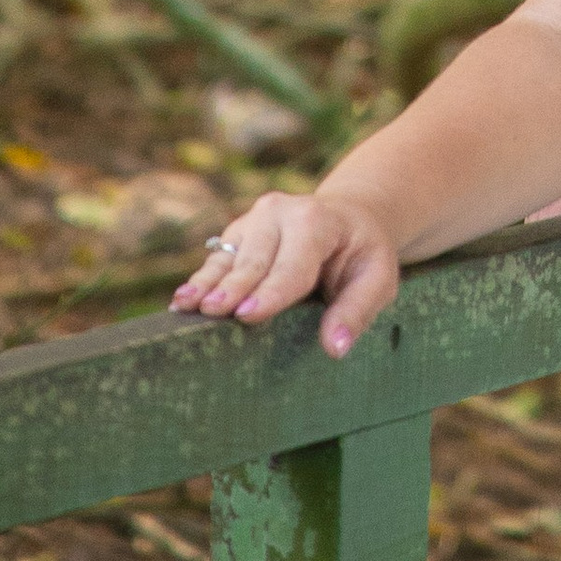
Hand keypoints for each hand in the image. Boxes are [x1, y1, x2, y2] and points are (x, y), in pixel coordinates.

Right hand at [171, 191, 398, 353]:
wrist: (348, 219)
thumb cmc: (362, 255)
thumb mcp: (377, 279)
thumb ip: (357, 311)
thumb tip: (336, 348)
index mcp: (317, 221)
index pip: (293, 264)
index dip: (271, 291)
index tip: (248, 314)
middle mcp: (280, 212)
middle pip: (254, 260)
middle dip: (233, 288)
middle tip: (212, 312)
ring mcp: (253, 221)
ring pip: (228, 259)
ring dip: (206, 284)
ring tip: (184, 306)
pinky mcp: (237, 234)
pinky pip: (217, 260)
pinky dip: (200, 281)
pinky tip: (182, 301)